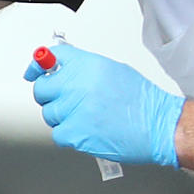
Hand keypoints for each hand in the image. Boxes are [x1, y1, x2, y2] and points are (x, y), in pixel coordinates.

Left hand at [23, 43, 183, 166]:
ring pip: (49, 113)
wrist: (158, 126)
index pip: (50, 57)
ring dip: (62, 117)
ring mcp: (74, 110)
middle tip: (65, 101)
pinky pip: (58, 134)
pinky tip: (87, 131)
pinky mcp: (74, 133)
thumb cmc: (141, 101)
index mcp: (86, 66)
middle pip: (42, 88)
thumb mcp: (113, 70)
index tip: (34, 71)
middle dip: (50, 95)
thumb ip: (84, 69)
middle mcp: (77, 85)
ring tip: (85, 118)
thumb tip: (64, 71)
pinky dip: (69, 136)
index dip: (39, 65)